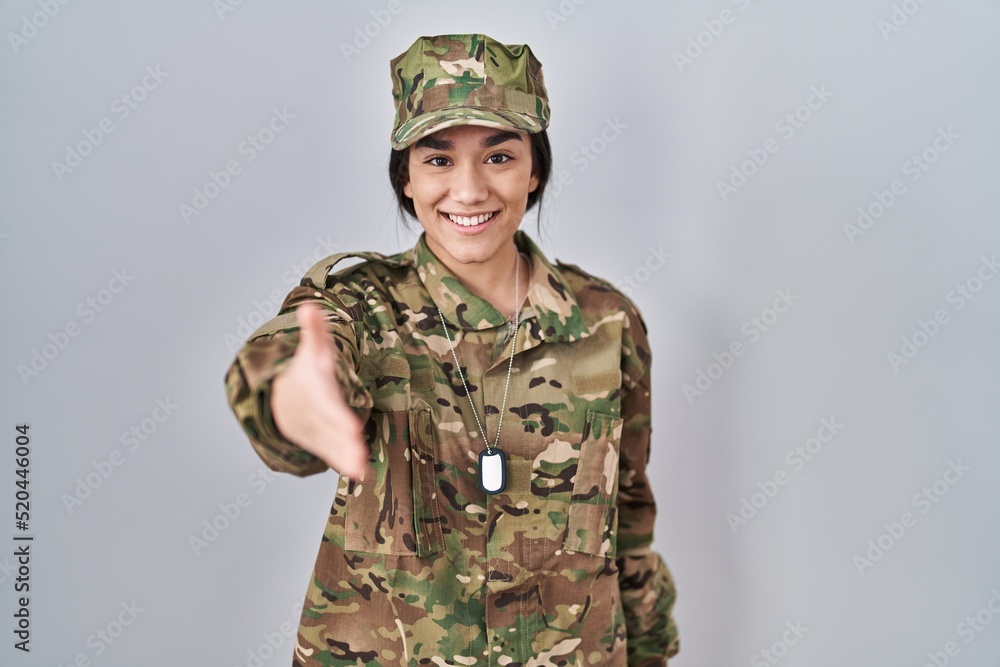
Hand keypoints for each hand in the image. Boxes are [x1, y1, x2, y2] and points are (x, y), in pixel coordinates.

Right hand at [270, 302, 370, 480]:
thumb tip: (311, 307)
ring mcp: (316, 430)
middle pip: (330, 430)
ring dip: (345, 457)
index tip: (352, 428)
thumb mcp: (311, 350)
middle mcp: (314, 414)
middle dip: (343, 443)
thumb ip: (314, 331)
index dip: (338, 417)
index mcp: (313, 391)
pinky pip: (332, 453)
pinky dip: (343, 462)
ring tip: (361, 468)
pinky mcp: (320, 441)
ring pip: (331, 445)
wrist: (280, 398)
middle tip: (358, 457)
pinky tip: (360, 473)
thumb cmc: (305, 372)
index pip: (326, 406)